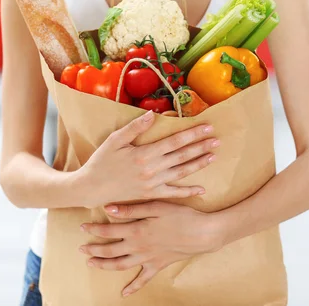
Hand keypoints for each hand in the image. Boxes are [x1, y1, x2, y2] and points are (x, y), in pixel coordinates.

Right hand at [78, 111, 218, 207]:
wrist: (91, 188)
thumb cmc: (101, 161)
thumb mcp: (115, 140)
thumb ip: (135, 127)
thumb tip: (153, 114)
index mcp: (144, 153)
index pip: (174, 141)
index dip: (192, 134)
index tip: (206, 127)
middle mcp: (152, 169)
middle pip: (182, 156)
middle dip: (200, 147)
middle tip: (217, 140)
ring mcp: (153, 183)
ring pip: (181, 172)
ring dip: (198, 164)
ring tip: (213, 156)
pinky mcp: (151, 195)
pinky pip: (173, 193)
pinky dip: (188, 192)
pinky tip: (201, 190)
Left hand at [79, 201, 223, 296]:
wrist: (203, 233)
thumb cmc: (181, 215)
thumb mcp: (156, 206)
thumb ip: (132, 208)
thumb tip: (109, 208)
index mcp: (136, 230)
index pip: (109, 231)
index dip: (94, 229)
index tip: (83, 227)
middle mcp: (138, 247)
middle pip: (110, 250)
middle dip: (94, 250)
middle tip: (81, 249)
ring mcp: (148, 259)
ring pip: (120, 265)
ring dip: (105, 265)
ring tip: (92, 264)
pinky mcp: (158, 266)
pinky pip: (143, 280)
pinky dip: (133, 287)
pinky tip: (124, 293)